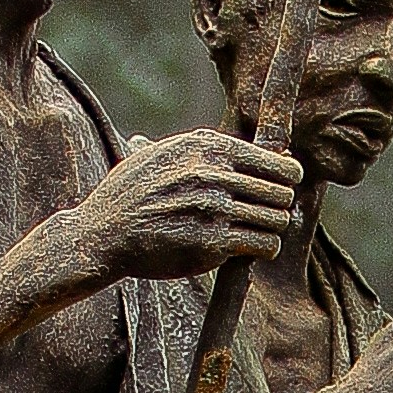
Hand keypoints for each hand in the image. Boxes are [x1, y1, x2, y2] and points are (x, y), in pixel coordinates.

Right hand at [74, 126, 305, 282]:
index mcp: (207, 147)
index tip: (285, 185)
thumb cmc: (132, 193)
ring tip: (262, 231)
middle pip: (281, 191)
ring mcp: (214, 209)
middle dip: (281, 204)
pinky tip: (253, 249)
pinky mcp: (212, 244)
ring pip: (276, 219)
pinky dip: (264, 248)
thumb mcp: (161, 152)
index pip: (274, 161)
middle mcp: (214, 174)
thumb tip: (239, 144)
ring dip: (274, 228)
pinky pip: (263, 245)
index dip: (287, 176)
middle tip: (272, 213)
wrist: (105, 233)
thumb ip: (199, 147)